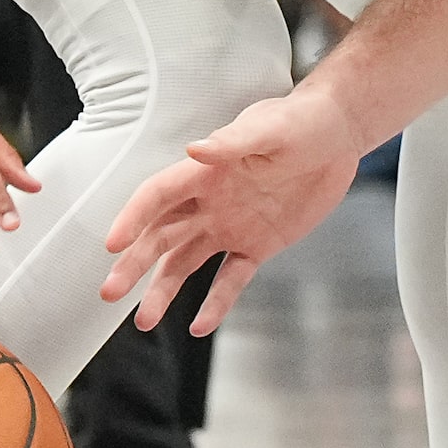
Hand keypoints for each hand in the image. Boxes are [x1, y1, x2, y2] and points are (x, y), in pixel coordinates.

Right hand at [100, 90, 359, 333]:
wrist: (338, 136)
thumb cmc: (300, 121)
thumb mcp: (269, 127)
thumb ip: (233, 141)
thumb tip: (196, 149)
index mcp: (205, 172)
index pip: (157, 196)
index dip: (133, 217)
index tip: (113, 244)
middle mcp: (209, 202)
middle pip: (161, 236)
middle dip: (134, 264)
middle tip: (109, 292)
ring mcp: (231, 226)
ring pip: (185, 263)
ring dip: (162, 290)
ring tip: (144, 321)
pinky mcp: (258, 245)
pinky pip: (231, 279)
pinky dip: (216, 302)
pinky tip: (199, 327)